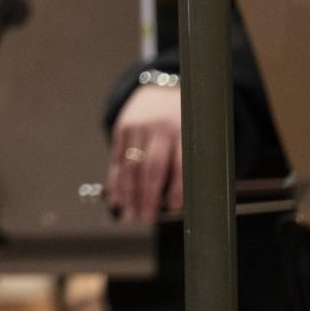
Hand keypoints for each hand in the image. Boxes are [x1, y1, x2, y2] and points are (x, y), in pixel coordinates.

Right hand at [107, 83, 184, 223]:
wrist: (161, 91)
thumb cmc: (184, 125)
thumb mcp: (193, 136)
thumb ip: (188, 165)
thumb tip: (177, 205)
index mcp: (184, 130)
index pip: (180, 163)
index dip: (176, 188)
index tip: (172, 208)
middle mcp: (160, 127)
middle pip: (152, 167)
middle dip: (147, 196)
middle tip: (145, 219)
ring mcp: (138, 126)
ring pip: (131, 165)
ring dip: (129, 194)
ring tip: (129, 216)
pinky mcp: (122, 128)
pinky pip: (117, 159)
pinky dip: (116, 182)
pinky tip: (117, 199)